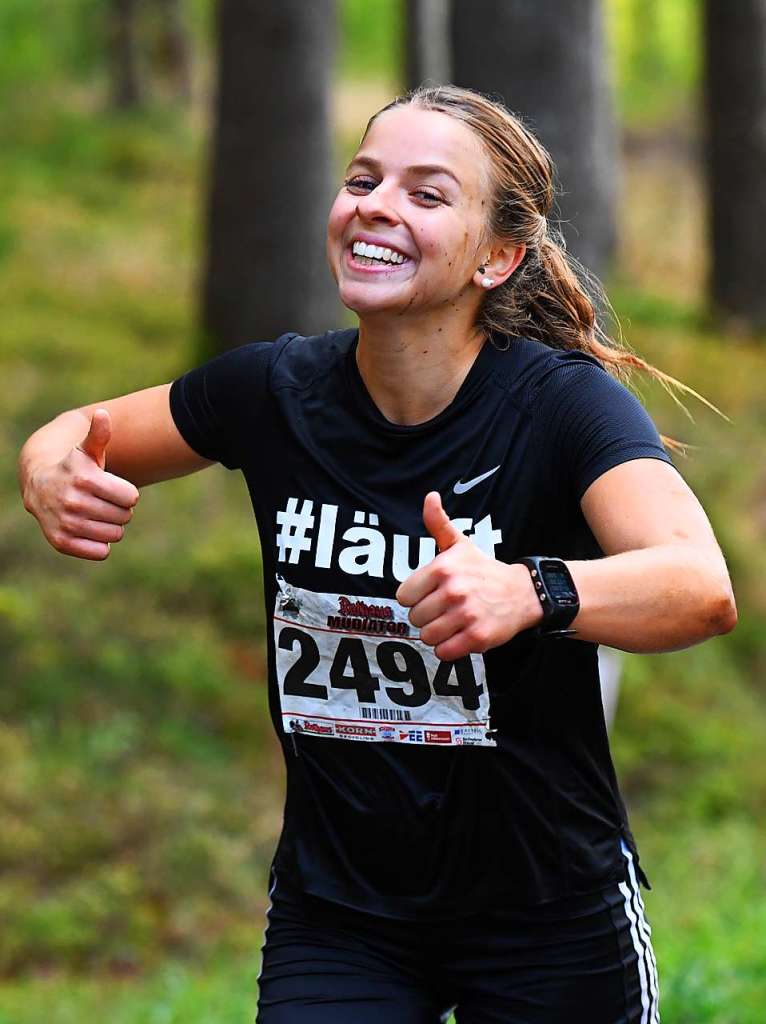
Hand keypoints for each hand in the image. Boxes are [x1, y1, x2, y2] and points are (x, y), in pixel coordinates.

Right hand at [25, 409, 139, 560]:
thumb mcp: (86, 451)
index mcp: (85, 479)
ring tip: (94, 514)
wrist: (39, 488)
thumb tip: (103, 415)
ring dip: (110, 526)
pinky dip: (100, 544)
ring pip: (115, 535)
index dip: (126, 493)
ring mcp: (66, 523)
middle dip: (119, 509)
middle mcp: (73, 502)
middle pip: (125, 517)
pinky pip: (101, 552)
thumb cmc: (73, 468)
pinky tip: (88, 529)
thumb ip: (99, 435)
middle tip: (101, 501)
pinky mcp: (62, 543)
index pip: (132, 497)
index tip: (110, 487)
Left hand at [395, 491, 541, 660]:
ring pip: (427, 636)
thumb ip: (438, 523)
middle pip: (415, 617)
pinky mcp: (478, 637)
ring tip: (453, 622)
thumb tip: (430, 497)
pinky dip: (449, 648)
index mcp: (443, 568)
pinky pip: (444, 652)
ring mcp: (466, 615)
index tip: (431, 594)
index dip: (415, 597)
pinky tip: (460, 635)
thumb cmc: (484, 570)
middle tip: (445, 608)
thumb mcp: (460, 544)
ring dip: (437, 633)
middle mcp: (454, 591)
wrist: (523, 593)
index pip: (404, 596)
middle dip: (427, 616)